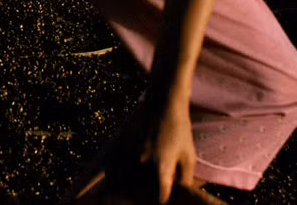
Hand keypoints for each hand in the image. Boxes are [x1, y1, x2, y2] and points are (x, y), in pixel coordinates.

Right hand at [74, 96, 213, 204]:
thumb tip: (180, 196)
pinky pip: (108, 170)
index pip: (158, 200)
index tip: (159, 202)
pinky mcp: (117, 146)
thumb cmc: (179, 129)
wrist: (162, 102)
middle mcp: (141, 164)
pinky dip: (109, 180)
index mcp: (161, 168)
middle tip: (141, 198)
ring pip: (117, 185)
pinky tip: (110, 186)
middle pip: (134, 196)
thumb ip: (185, 180)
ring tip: (125, 196)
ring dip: (122, 193)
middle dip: (138, 200)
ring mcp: (127, 155)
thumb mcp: (188, 156)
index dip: (159, 204)